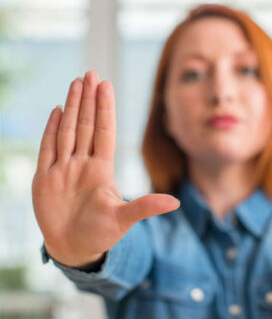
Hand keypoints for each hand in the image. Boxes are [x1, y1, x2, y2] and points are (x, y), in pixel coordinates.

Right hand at [32, 71, 179, 267]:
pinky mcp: (45, 178)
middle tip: (91, 73)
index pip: (104, 132)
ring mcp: (63, 169)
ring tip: (76, 83)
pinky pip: (47, 148)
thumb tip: (176, 203)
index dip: (105, 109)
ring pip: (67, 130)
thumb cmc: (101, 234)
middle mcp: (83, 164)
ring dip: (71, 107)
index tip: (106, 86)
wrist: (74, 248)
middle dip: (88, 99)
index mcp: (102, 169)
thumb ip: (145, 208)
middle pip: (86, 125)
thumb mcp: (124, 220)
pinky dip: (51, 129)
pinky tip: (57, 110)